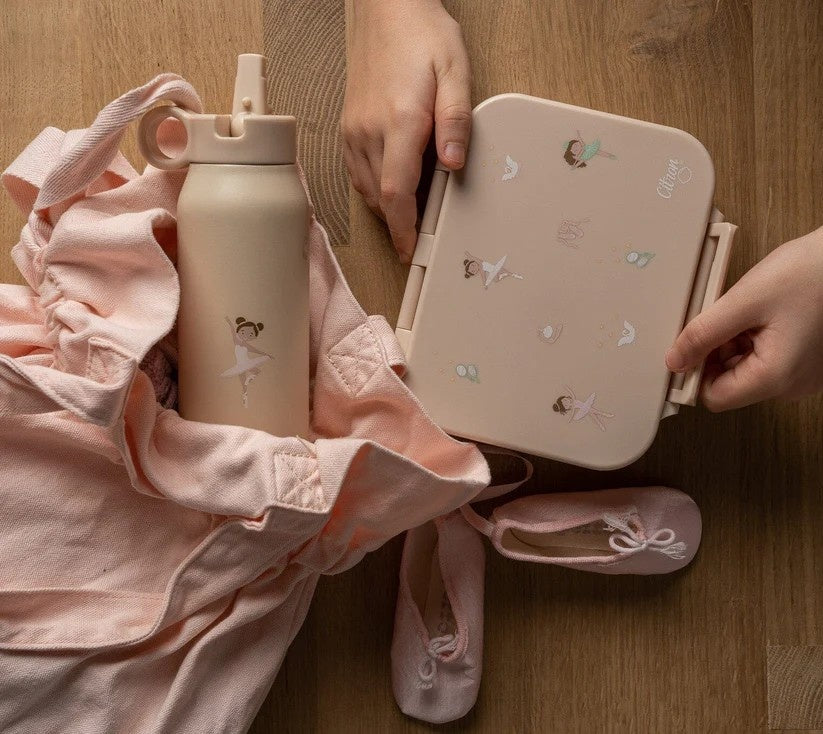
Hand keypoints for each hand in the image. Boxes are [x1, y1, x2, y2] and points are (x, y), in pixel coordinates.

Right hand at [342, 0, 471, 261]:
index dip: (404, 228)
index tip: (412, 250)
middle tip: (420, 241)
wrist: (385, 10)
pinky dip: (374, 192)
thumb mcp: (455, 72)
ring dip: (388, 211)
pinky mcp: (348, 128)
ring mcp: (354, 131)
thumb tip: (453, 165)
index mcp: (399, 120)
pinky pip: (357, 174)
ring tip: (410, 219)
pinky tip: (392, 191)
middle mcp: (370, 131)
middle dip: (400, 226)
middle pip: (381, 198)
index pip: (398, 190)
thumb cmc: (423, 37)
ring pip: (367, 190)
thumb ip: (455, 121)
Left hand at [665, 226, 822, 410]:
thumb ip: (704, 333)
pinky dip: (753, 338)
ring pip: (746, 368)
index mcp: (776, 377)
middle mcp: (791, 384)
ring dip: (733, 342)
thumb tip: (675, 360)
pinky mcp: (805, 360)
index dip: (693, 373)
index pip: (714, 397)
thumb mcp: (745, 300)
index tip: (685, 347)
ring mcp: (801, 374)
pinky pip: (766, 357)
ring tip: (746, 310)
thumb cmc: (812, 273)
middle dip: (714, 352)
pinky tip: (760, 312)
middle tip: (720, 317)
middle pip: (729, 382)